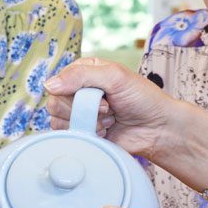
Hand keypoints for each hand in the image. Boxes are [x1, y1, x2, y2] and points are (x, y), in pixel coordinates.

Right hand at [44, 57, 181, 158]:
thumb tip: (48, 84)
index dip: (76, 91)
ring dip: (88, 122)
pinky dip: (89, 134)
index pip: (59, 80)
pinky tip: (106, 131)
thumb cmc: (143, 98)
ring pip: (59, 120)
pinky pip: (69, 135)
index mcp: (85, 71)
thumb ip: (81, 76)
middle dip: (83, 108)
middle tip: (108, 108)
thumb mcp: (115, 76)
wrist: (158, 129)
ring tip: (110, 119)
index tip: (100, 94)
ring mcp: (80, 113)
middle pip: (55, 102)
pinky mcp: (83, 132)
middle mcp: (79, 91)